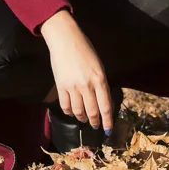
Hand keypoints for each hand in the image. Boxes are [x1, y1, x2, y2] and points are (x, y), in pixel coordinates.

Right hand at [40, 11, 113, 133]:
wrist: (66, 41)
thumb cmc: (86, 50)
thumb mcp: (99, 66)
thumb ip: (101, 83)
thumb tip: (101, 99)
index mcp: (100, 80)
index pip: (106, 106)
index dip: (107, 120)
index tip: (108, 129)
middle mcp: (87, 86)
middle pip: (92, 111)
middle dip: (95, 122)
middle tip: (96, 126)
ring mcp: (73, 87)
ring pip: (78, 111)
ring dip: (81, 118)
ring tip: (84, 119)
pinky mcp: (60, 86)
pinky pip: (65, 105)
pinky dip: (69, 111)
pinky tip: (71, 112)